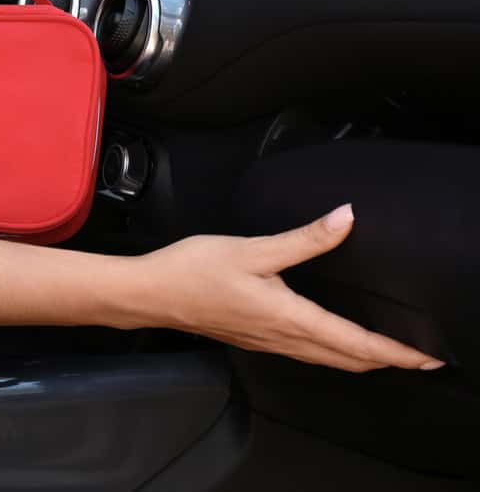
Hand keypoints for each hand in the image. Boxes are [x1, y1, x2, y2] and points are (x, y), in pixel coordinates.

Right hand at [133, 204, 444, 372]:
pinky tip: (330, 339)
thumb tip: (347, 218)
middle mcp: (283, 338)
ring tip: (387, 351)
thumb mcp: (252, 248)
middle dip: (387, 361)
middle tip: (420, 356)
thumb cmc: (192, 271)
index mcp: (290, 318)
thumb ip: (304, 238)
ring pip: (327, 360)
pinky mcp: (253, 338)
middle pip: (348, 360)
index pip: (357, 343)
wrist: (148, 294)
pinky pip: (306, 354)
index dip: (397, 352)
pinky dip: (333, 353)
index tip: (429, 356)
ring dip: (361, 359)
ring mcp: (267, 342)